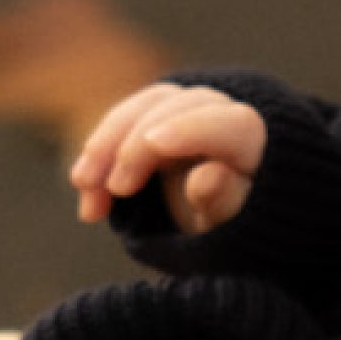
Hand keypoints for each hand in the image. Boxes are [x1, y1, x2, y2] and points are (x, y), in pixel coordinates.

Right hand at [70, 81, 269, 239]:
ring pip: (145, 106)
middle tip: (115, 188)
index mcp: (255, 143)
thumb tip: (205, 176)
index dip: (191, 128)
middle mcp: (224, 115)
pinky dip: (100, 152)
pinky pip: (124, 120)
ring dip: (107, 143)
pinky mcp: (158, 118)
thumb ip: (224, 204)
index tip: (153, 143)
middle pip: (178, 107)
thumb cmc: (240, 233)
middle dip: (139, 143)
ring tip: (85, 188)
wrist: (229, 229)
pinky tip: (85, 189)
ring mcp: (189, 112)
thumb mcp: (237, 231)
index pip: (227, 122)